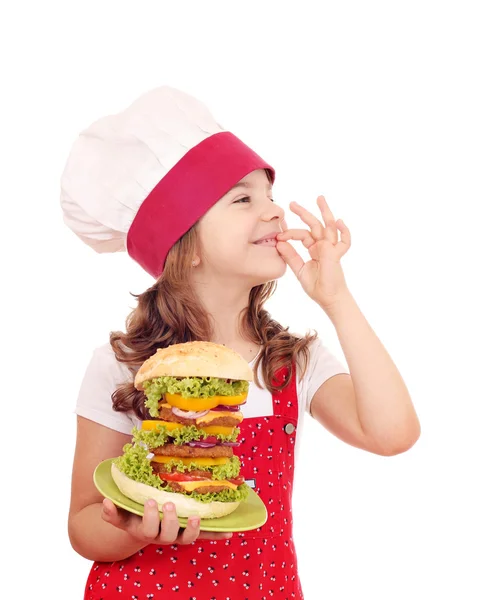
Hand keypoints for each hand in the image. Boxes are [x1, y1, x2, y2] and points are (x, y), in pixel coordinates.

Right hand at [101, 498, 232, 544]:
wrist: (142, 527)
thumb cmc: (132, 515)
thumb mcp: (121, 513)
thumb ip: (112, 512)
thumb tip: (106, 503)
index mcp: (145, 530)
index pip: (147, 528)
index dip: (149, 517)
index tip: (150, 501)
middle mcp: (162, 536)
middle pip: (167, 535)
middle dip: (169, 520)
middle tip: (169, 505)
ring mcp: (177, 535)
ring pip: (186, 539)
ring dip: (192, 529)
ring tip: (196, 517)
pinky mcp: (190, 532)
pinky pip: (205, 535)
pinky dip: (217, 534)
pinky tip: (230, 531)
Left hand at [276, 195, 350, 310]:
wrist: (328, 299)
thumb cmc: (316, 286)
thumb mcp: (298, 269)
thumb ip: (290, 256)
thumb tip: (278, 242)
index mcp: (314, 248)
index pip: (302, 234)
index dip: (290, 232)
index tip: (278, 233)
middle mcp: (323, 245)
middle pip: (314, 225)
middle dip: (304, 213)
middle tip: (292, 203)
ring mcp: (331, 248)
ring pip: (328, 226)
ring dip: (324, 211)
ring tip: (319, 198)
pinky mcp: (336, 254)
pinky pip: (344, 241)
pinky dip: (344, 231)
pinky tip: (339, 221)